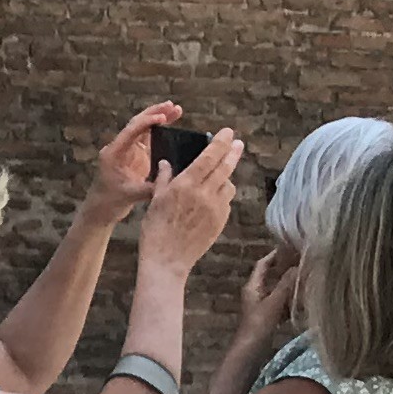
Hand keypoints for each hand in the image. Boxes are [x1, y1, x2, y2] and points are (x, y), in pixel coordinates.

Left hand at [83, 102, 182, 220]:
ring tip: (176, 110)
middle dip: (154, 113)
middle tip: (173, 105)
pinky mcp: (135, 158)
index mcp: (113, 153)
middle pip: (137, 124)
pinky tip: (172, 126)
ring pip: (144, 130)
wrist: (99, 211)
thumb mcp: (128, 196)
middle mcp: (120, 148)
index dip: (147, 122)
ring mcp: (128, 152)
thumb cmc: (108, 202)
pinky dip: (159, 133)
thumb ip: (147, 189)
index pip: (131, 132)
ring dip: (159, 120)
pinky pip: (148, 141)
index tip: (163, 117)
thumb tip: (168, 182)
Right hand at [140, 128, 245, 273]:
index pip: (209, 156)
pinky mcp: (220, 221)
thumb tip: (166, 163)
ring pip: (228, 185)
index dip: (221, 142)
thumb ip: (163, 178)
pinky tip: (212, 198)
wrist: (167, 260)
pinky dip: (221, 195)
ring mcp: (215, 208)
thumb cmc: (155, 230)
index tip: (228, 132)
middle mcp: (204, 194)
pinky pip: (225, 202)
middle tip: (238, 143)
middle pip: (225, 167)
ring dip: (226, 177)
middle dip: (233, 152)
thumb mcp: (155, 200)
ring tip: (219, 176)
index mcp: (186, 184)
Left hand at [234, 246, 304, 342]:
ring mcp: (262, 306)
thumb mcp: (274, 302)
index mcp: (253, 286)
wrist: (251, 351)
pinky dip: (292, 301)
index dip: (274, 255)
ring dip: (291, 285)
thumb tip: (298, 265)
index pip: (263, 264)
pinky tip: (305, 301)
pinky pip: (282, 305)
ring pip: (278, 291)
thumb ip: (286, 284)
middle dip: (286, 269)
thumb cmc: (259, 325)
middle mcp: (256, 293)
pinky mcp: (268, 319)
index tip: (290, 247)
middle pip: (272, 277)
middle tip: (304, 262)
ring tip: (309, 278)